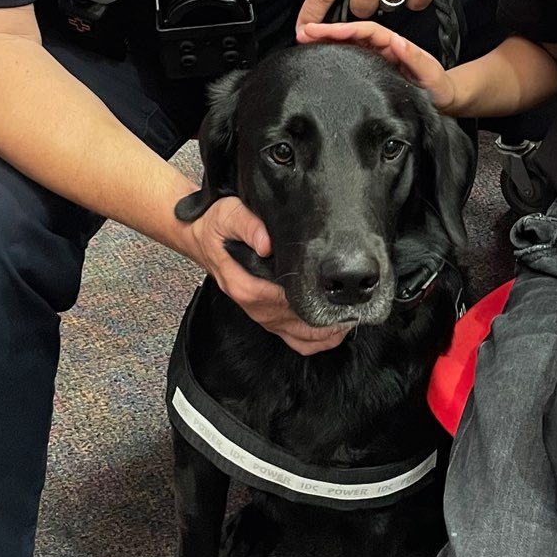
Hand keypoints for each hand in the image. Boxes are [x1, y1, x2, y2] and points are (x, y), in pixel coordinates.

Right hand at [181, 194, 348, 354]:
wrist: (199, 238)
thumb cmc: (215, 227)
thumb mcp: (228, 216)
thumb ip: (248, 226)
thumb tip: (267, 242)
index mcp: (246, 287)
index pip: (286, 302)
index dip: (313, 302)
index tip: (338, 297)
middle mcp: (255, 307)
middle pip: (297, 324)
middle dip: (328, 321)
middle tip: (356, 309)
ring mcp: (261, 315)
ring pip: (298, 337)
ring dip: (326, 334)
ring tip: (351, 320)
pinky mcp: (266, 317)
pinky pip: (293, 339)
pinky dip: (314, 340)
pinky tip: (334, 331)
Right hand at [296, 17, 457, 109]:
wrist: (444, 101)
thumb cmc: (439, 88)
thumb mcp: (430, 73)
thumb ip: (415, 58)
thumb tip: (397, 41)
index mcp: (395, 45)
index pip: (365, 31)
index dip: (343, 29)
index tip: (322, 30)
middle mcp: (384, 48)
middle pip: (352, 33)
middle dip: (328, 31)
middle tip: (303, 32)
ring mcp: (378, 58)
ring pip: (349, 43)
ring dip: (328, 40)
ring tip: (305, 39)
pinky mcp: (375, 69)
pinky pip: (353, 56)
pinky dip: (336, 52)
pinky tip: (321, 53)